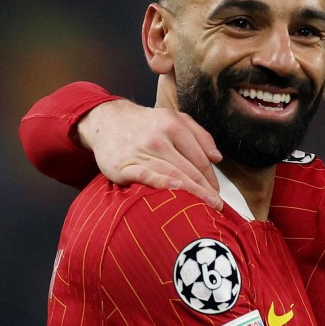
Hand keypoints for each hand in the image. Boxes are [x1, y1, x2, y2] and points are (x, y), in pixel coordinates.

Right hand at [77, 97, 223, 208]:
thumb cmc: (147, 124)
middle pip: (189, 169)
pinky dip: (162, 182)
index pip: (199, 158)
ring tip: (204, 207)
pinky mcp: (123, 166)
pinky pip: (146, 176)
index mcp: (173, 126)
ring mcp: (141, 152)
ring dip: (191, 192)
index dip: (211, 178)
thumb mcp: (175, 118)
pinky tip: (175, 189)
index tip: (217, 193)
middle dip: (205, 189)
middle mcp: (158, 138)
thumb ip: (200, 135)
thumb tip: (217, 158)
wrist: (107, 121)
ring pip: (172, 174)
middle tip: (216, 206)